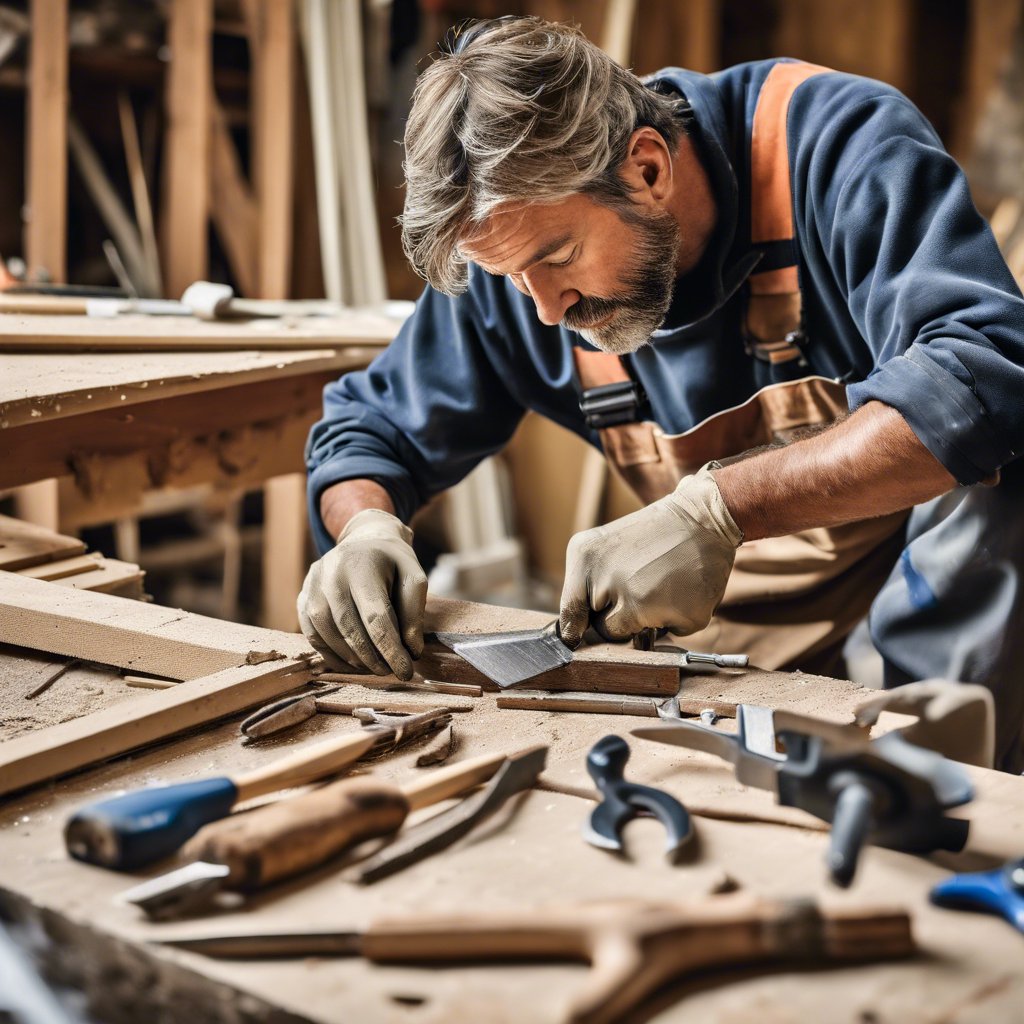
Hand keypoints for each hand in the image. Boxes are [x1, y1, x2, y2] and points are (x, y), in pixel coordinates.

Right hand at [297, 508, 426, 678]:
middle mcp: (330, 573)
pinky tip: (353, 664)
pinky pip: (313, 634)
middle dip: (372, 657)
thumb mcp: (414, 577)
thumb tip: (410, 651)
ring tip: (375, 668)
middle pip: (349, 627)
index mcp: (362, 565)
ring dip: (352, 659)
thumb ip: (414, 612)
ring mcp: (312, 585)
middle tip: (391, 672)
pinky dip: (332, 655)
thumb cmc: (393, 562)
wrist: (364, 539)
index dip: (391, 649)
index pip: (376, 616)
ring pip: (327, 633)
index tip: (406, 671)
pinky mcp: (302, 597)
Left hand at [559, 464, 741, 646]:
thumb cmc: (648, 536)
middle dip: (618, 616)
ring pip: (636, 637)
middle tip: (640, 583)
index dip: (578, 627)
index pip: (571, 616)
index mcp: (586, 561)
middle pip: (605, 630)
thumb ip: (580, 588)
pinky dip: (676, 618)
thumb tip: (573, 637)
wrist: (702, 518)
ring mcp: (648, 603)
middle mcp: (613, 583)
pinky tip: (682, 588)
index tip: (579, 635)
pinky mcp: (684, 616)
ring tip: (661, 583)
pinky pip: (671, 633)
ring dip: (647, 620)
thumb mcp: (598, 547)